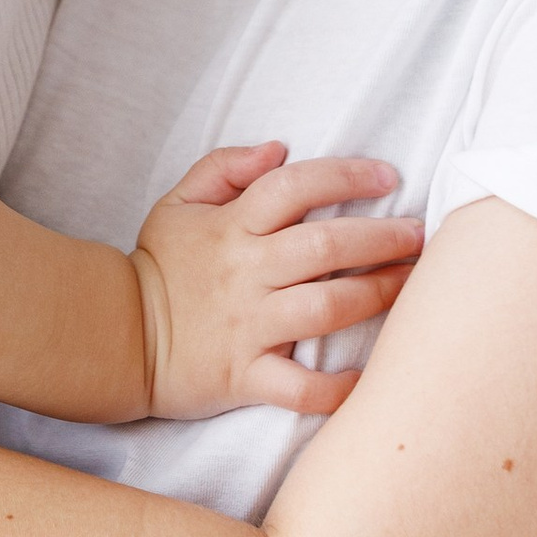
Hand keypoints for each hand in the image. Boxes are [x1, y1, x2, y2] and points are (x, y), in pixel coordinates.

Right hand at [131, 143, 422, 418]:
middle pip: (323, 247)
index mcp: (232, 228)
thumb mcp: (178, 203)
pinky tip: (367, 378)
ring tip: (412, 286)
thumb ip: (225, 167)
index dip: (345, 175)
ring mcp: (248, 327)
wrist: (117, 336)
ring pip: (324, 310)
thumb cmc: (159, 267)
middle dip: (381, 238)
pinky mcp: (245, 376)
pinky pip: (298, 387)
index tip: (388, 176)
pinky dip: (335, 388)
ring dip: (376, 296)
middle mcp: (246, 274)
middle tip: (419, 235)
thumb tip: (279, 148)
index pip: (293, 187)